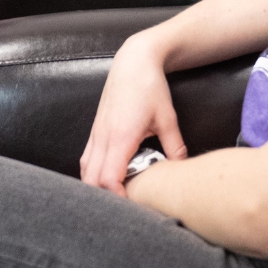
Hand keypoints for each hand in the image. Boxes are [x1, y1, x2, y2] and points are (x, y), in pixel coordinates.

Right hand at [79, 33, 187, 195]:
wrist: (134, 60)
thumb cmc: (150, 87)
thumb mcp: (168, 118)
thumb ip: (175, 148)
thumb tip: (181, 171)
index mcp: (120, 137)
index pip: (108, 179)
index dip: (118, 199)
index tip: (133, 207)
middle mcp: (103, 137)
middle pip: (92, 181)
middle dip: (105, 198)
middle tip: (126, 206)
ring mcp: (96, 133)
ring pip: (85, 170)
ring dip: (97, 186)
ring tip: (117, 194)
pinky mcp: (95, 129)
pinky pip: (87, 158)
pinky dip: (93, 173)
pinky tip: (108, 176)